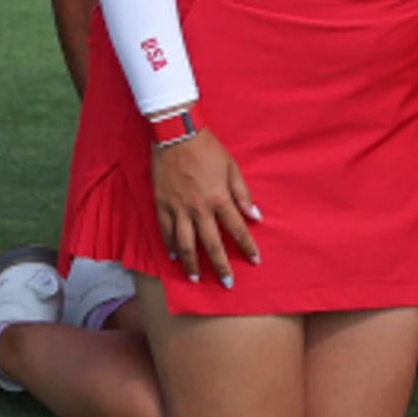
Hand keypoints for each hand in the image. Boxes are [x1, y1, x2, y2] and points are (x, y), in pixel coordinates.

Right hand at [150, 126, 260, 286]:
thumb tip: (256, 216)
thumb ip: (243, 194)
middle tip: (227, 283)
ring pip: (185, 244)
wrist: (177, 134)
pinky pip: (165, 231)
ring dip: (192, 263)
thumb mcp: (232, 167)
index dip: (247, 247)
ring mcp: (178, 209)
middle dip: (221, 266)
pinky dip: (170, 246)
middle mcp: (199, 209)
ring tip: (196, 278)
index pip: (237, 230)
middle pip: (211, 244)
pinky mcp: (162, 205)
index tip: (254, 261)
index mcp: (219, 198)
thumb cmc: (208, 149)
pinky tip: (174, 257)